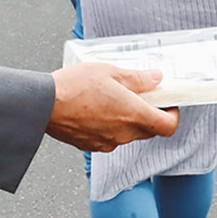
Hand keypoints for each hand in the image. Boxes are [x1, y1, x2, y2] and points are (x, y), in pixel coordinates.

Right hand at [47, 63, 179, 151]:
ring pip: (129, 134)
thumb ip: (137, 78)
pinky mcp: (92, 146)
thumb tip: (157, 78)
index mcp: (133, 114)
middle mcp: (123, 133)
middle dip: (150, 114)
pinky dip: (110, 126)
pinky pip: (110, 138)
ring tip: (113, 98)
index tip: (168, 102)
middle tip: (141, 95)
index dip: (173, 115)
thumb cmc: (75, 85)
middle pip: (149, 130)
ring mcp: (107, 143)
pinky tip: (97, 109)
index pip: (167, 126)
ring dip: (128, 119)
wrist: (43, 104)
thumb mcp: (110, 71)